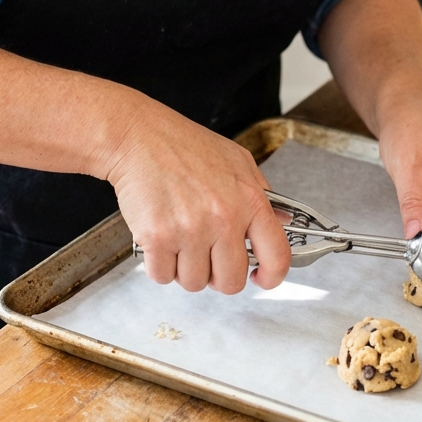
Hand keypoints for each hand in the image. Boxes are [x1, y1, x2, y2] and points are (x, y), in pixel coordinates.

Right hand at [104, 97, 291, 293]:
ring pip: (194, 283)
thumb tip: (281, 222)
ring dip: (185, 269)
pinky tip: (160, 240)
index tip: (260, 278)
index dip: (270, 277)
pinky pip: (162, 276)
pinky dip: (159, 265)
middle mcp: (224, 219)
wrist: (140, 138)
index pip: (277, 256)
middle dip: (218, 276)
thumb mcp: (238, 162)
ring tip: (180, 240)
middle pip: (231, 282)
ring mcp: (190, 230)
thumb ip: (261, 195)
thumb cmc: (186, 147)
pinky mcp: (157, 238)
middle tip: (207, 256)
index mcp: (250, 201)